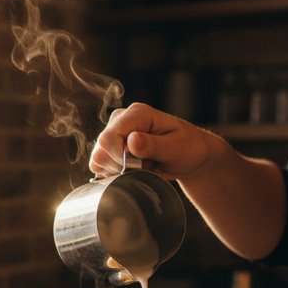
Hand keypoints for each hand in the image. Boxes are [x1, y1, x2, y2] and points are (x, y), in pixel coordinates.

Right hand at [90, 102, 212, 180]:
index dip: (120, 159)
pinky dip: (115, 173)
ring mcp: (113, 132)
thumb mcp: (176, 148)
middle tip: (147, 165)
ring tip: (142, 166)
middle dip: (123, 166)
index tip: (143, 165)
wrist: (189, 155)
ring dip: (120, 171)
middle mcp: (120, 119)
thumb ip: (153, 145)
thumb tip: (131, 140)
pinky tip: (133, 169)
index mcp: (136, 113)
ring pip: (98, 159)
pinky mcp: (110, 147)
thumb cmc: (187, 148)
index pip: (109, 138)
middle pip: (101, 150)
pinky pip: (99, 164)